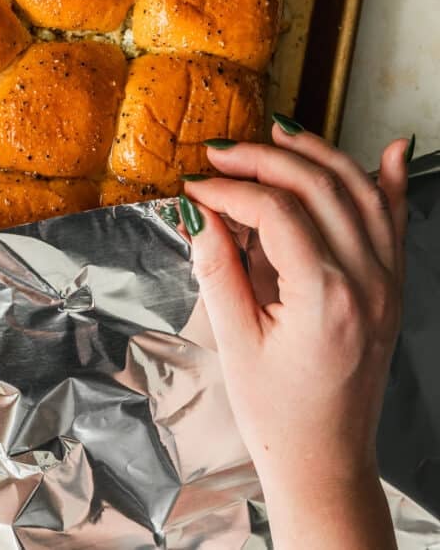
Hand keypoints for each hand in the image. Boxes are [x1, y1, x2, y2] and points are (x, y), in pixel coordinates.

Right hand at [182, 125, 408, 549]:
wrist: (325, 459)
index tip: (195, 188)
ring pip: (360, 189)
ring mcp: (387, 282)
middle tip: (221, 154)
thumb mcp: (233, 341)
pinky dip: (389, 180)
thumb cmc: (276, 412)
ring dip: (318, 153)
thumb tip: (198, 212)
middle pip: (318, 187)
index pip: (275, 212)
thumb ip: (216, 268)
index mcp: (325, 297)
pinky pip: (395, 219)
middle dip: (264, 159)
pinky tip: (391, 148)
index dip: (229, 190)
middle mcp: (367, 281)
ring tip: (277, 132)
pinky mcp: (392, 286)